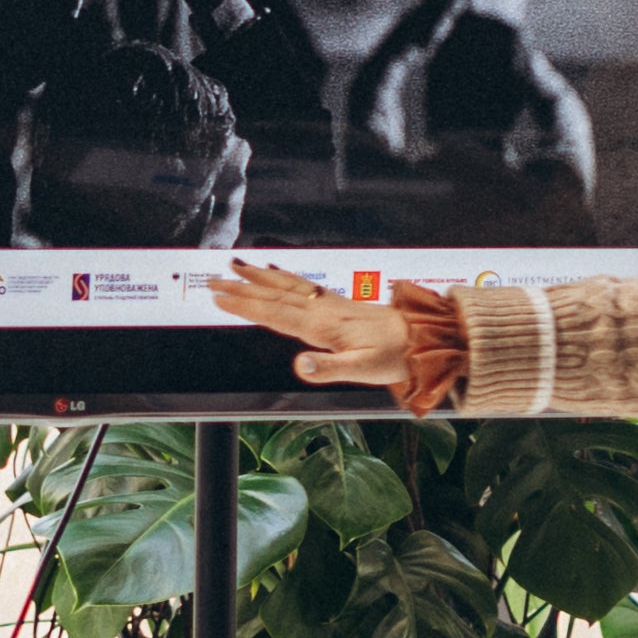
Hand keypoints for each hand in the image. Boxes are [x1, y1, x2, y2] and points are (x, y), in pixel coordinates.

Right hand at [215, 260, 420, 396]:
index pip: (276, 315)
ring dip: (259, 279)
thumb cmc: (396, 356)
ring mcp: (331, 305)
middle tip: (212, 280)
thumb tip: (299, 365)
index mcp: (323, 327)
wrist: (425, 338)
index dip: (246, 306)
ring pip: (287, 288)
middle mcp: (323, 311)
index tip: (219, 297)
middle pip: (275, 297)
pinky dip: (284, 278)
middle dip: (242, 289)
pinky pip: (303, 286)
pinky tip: (275, 273)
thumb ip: (330, 368)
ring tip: (235, 267)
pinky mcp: (339, 304)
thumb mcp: (364, 370)